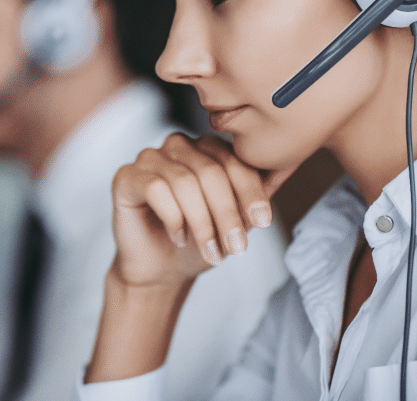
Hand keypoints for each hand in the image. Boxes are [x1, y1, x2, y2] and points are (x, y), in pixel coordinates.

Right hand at [110, 133, 289, 287]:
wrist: (162, 270)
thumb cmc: (200, 239)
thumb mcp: (239, 217)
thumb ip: (260, 190)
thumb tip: (290, 163)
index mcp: (207, 148)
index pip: (235, 160)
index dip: (250, 192)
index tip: (263, 222)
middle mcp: (178, 145)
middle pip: (211, 172)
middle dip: (228, 214)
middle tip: (237, 248)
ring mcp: (150, 157)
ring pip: (185, 182)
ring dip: (203, 223)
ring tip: (212, 252)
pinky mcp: (127, 176)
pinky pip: (156, 189)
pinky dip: (174, 218)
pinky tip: (180, 238)